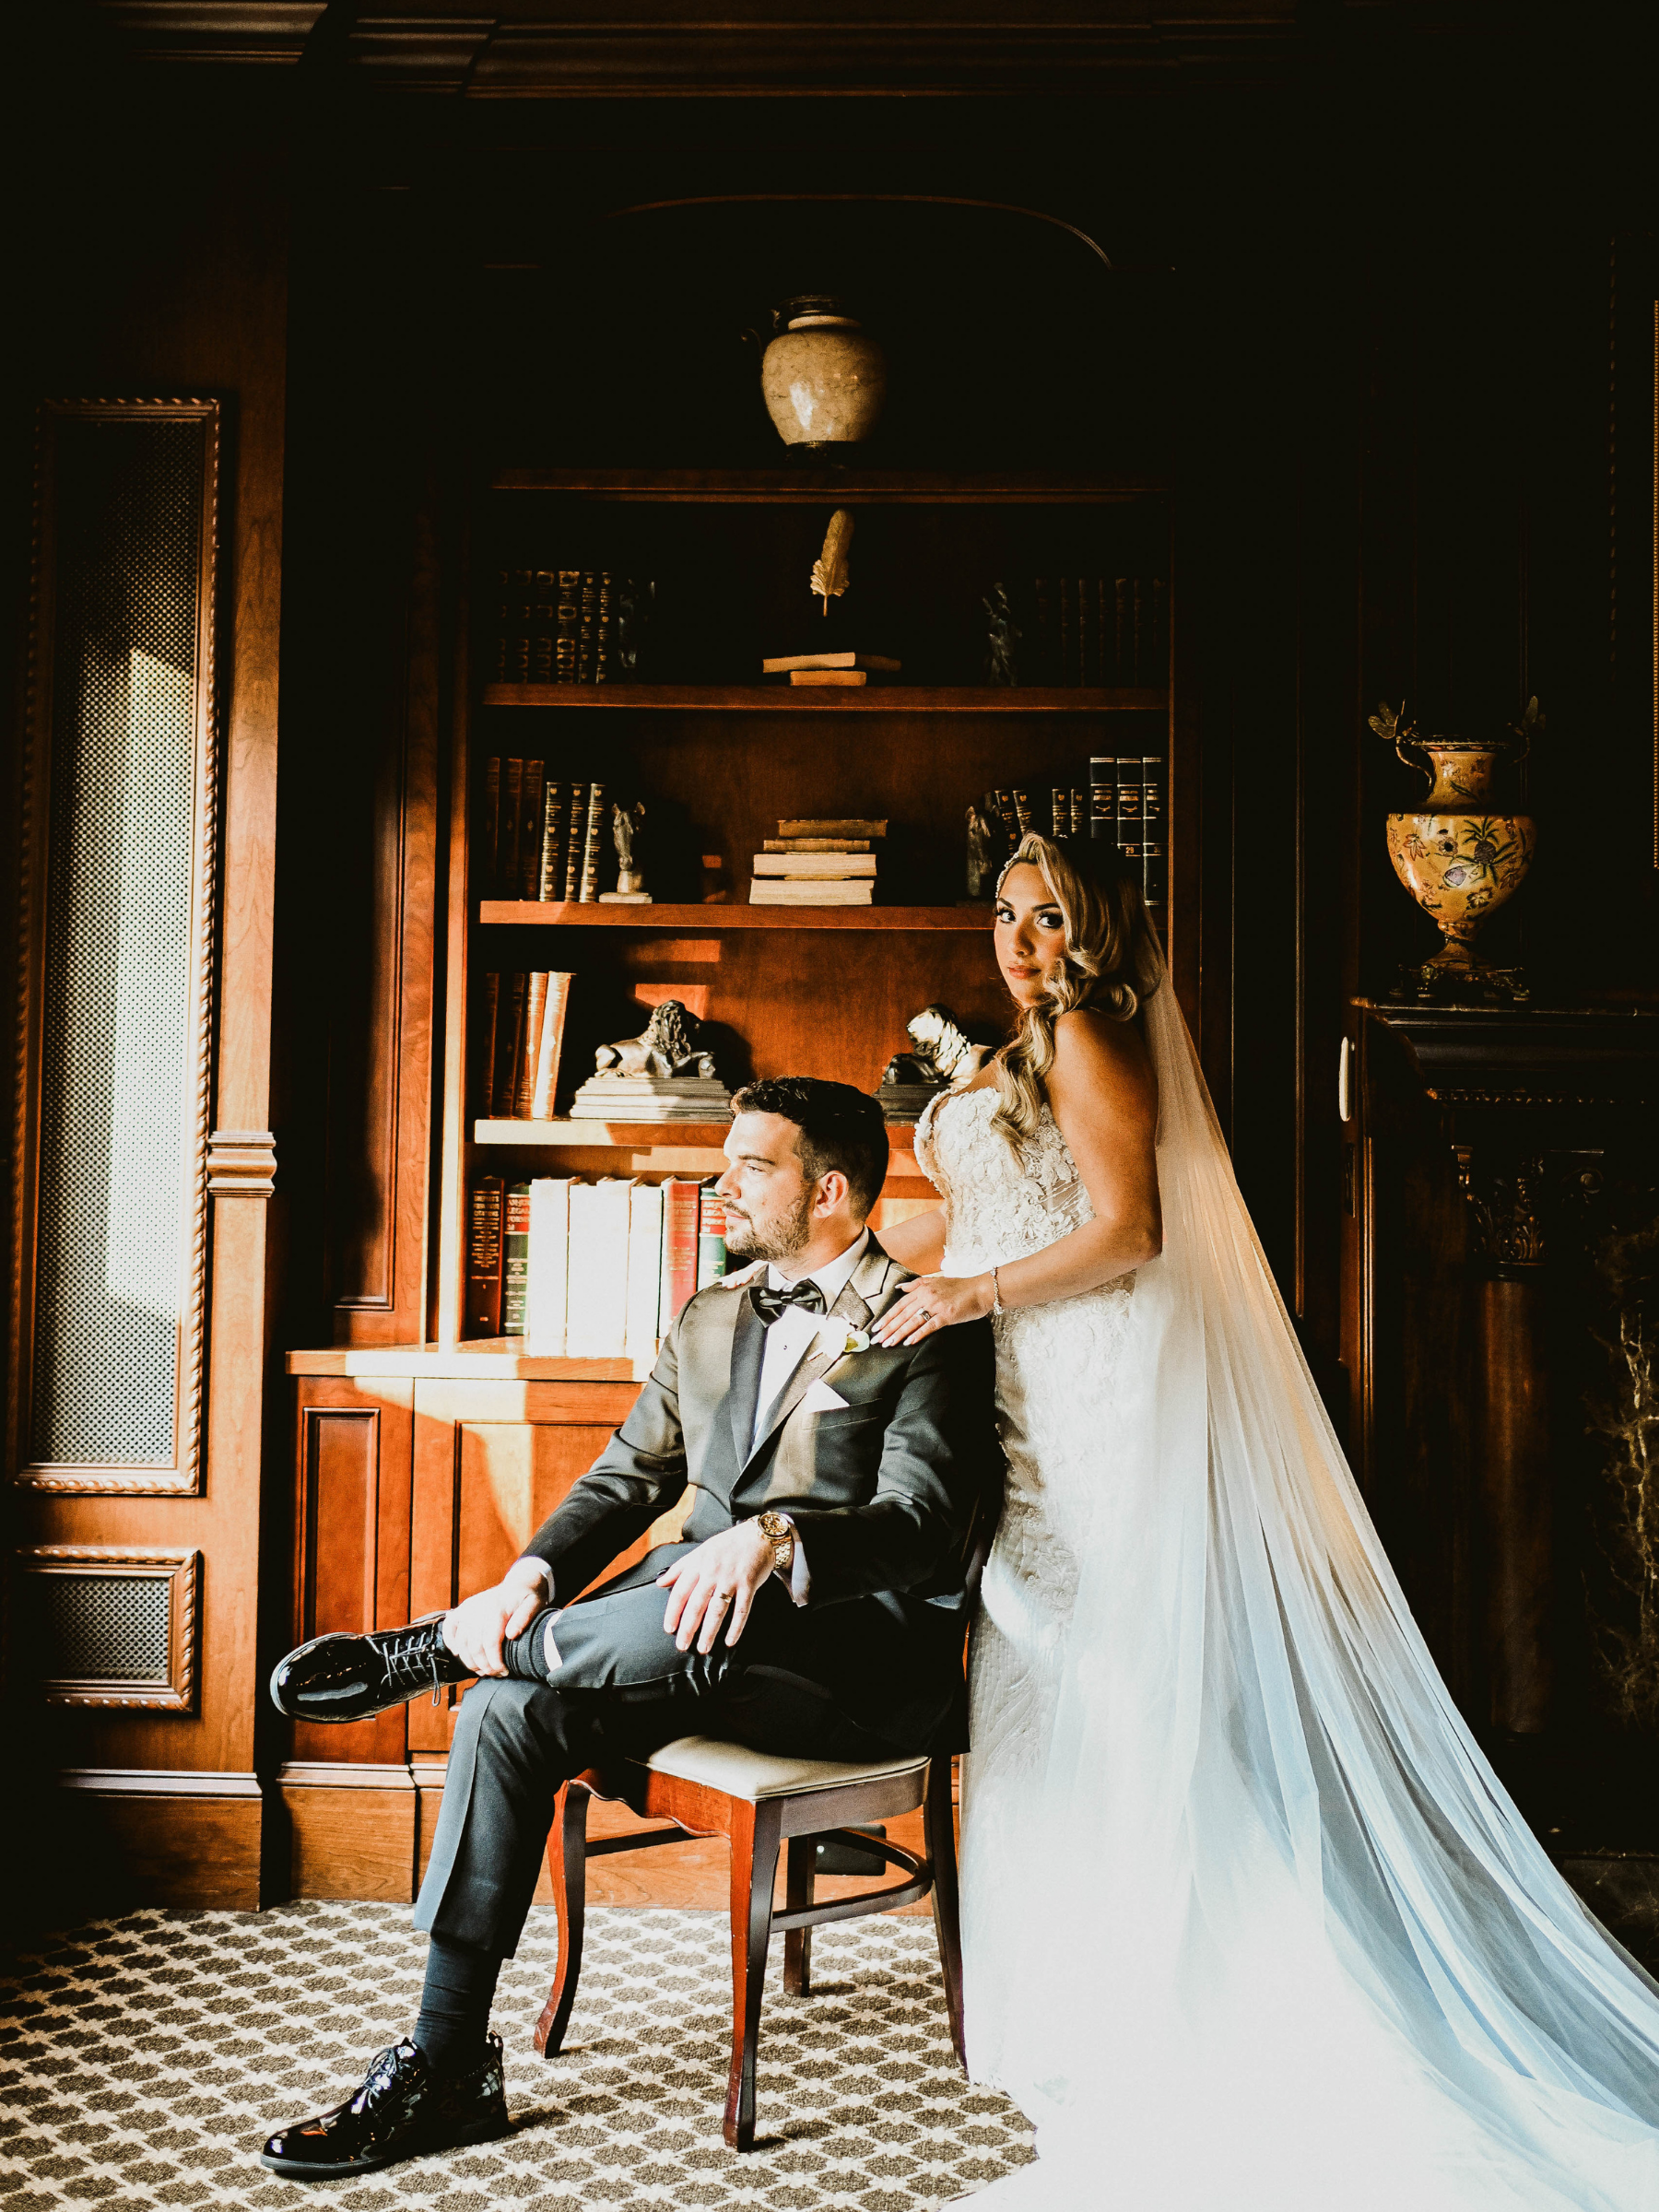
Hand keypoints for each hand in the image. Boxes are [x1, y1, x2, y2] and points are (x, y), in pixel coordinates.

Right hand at [441, 1557, 550, 1678]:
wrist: (519, 1582)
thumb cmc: (527, 1596)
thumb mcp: (535, 1603)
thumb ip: (524, 1618)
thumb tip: (511, 1635)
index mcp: (497, 1608)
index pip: (490, 1642)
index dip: (494, 1661)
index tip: (503, 1671)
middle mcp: (478, 1608)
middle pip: (474, 1645)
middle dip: (483, 1665)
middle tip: (494, 1673)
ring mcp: (468, 1608)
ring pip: (461, 1641)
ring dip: (469, 1660)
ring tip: (481, 1669)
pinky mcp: (463, 1609)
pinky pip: (450, 1626)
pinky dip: (450, 1641)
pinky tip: (458, 1653)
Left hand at [656, 1523, 775, 1654]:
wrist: (758, 1535)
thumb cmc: (729, 1544)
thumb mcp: (700, 1551)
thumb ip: (679, 1568)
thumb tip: (660, 1582)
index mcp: (699, 1564)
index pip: (681, 1591)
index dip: (673, 1612)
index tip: (669, 1628)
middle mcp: (713, 1572)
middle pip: (697, 1604)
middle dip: (688, 1628)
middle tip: (682, 1645)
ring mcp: (731, 1579)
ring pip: (717, 1610)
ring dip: (709, 1632)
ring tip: (704, 1647)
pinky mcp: (749, 1584)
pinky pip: (741, 1610)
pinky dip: (735, 1627)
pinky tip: (730, 1641)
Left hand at [870, 1271, 992, 1347]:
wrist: (981, 1289)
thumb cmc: (960, 1286)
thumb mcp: (936, 1280)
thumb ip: (916, 1284)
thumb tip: (899, 1287)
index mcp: (922, 1289)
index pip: (899, 1305)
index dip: (887, 1317)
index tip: (876, 1327)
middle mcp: (926, 1296)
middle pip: (902, 1315)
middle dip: (888, 1328)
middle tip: (876, 1340)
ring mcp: (936, 1306)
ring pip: (912, 1321)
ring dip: (899, 1333)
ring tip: (888, 1343)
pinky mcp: (947, 1315)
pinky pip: (929, 1326)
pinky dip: (918, 1334)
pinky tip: (909, 1342)